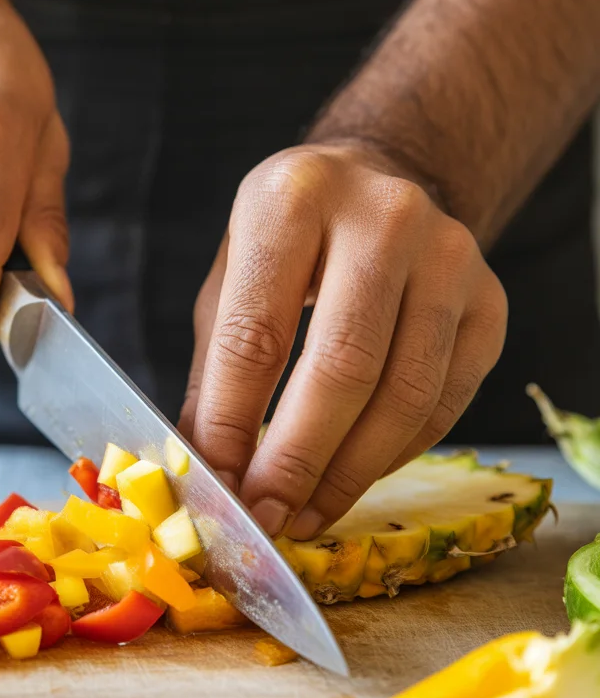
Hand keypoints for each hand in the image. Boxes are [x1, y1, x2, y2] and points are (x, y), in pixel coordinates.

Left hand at [179, 144, 506, 538]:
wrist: (381, 180)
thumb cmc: (291, 238)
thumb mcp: (231, 278)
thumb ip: (218, 370)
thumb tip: (207, 469)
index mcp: (294, 198)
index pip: (257, 333)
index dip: (233, 423)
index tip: (217, 484)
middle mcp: (383, 217)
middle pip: (342, 369)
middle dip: (297, 461)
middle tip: (266, 517)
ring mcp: (450, 256)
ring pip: (404, 396)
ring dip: (349, 474)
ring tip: (306, 513)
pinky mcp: (490, 301)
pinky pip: (444, 402)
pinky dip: (395, 455)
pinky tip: (354, 476)